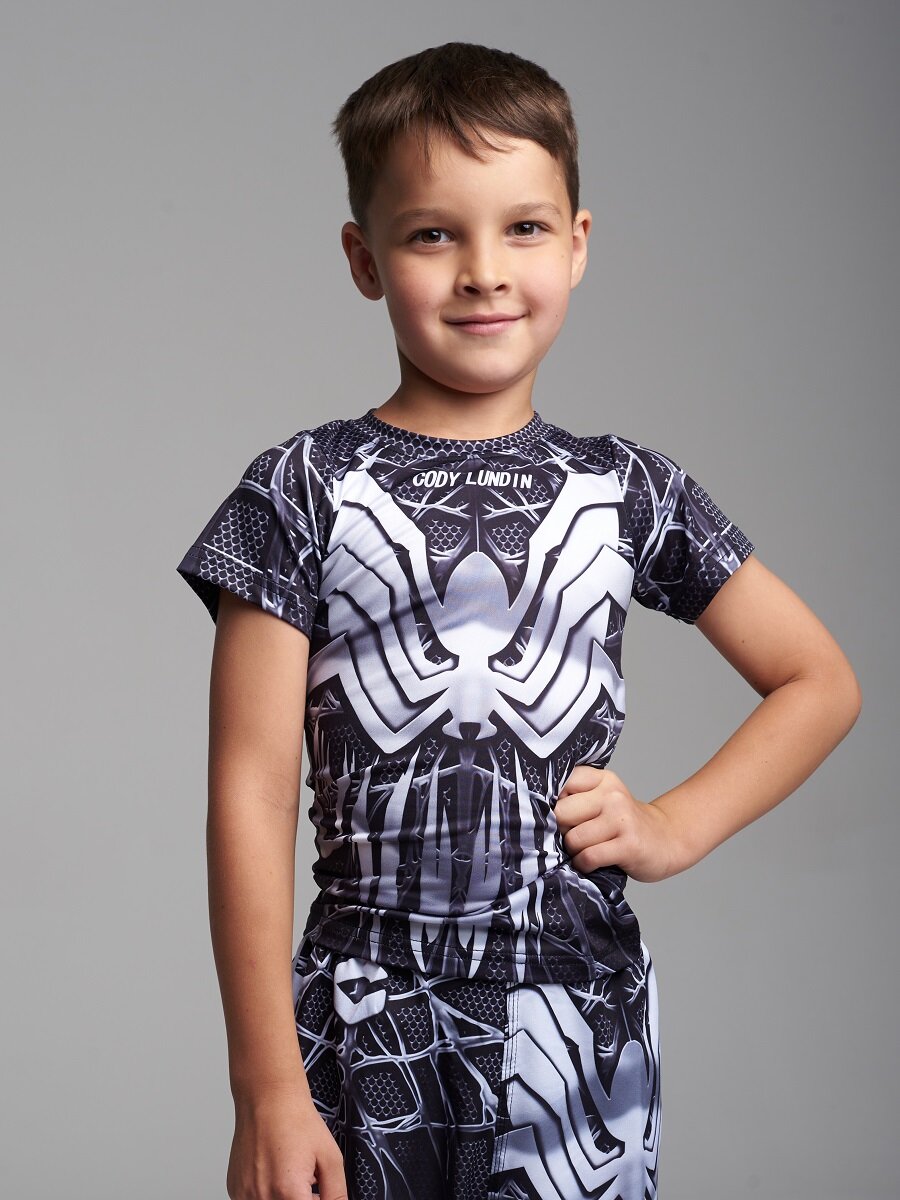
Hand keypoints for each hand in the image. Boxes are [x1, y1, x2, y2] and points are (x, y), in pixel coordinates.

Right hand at [228, 1085, 347, 1198]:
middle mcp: (263, 1197)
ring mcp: (245, 1195)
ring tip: (290, 1175)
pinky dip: (267, 1194)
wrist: (268, 1097)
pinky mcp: (234, 1189)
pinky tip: (274, 1173)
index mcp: (289, 1192)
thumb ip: (336, 1192)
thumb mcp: (330, 1156)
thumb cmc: (295, 1119)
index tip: (318, 1194)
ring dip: (283, 1198)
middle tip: (308, 1184)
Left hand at [554, 765, 678, 883]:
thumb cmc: (623, 823)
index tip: (555, 815)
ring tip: (587, 849)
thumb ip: (575, 796)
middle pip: (561, 813)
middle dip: (560, 830)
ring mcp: (621, 819)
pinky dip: (584, 864)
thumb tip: (534, 810)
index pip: (560, 783)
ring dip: (574, 850)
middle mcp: (612, 794)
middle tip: (573, 836)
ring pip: (573, 838)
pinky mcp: (628, 845)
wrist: (666, 839)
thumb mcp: (603, 799)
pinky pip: (588, 856)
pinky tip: (593, 862)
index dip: (550, 803)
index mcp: (602, 779)